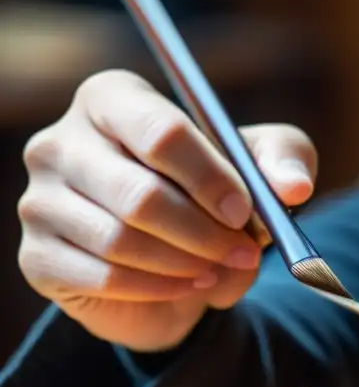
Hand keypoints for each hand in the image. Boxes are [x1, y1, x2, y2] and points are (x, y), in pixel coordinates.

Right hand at [17, 69, 317, 351]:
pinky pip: (104, 278)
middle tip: (245, 251)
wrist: (181, 264)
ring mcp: (40, 200)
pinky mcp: (38, 257)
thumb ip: (286, 161)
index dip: (209, 176)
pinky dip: (159, 288)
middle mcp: (61, 142)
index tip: (245, 211)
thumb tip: (293, 187)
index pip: (160, 130)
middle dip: (204, 231)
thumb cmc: (218, 195)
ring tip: (221, 267)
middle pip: (139, 193)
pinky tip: (190, 285)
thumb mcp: (265, 167)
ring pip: (121, 240)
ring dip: (187, 262)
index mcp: (112, 98)